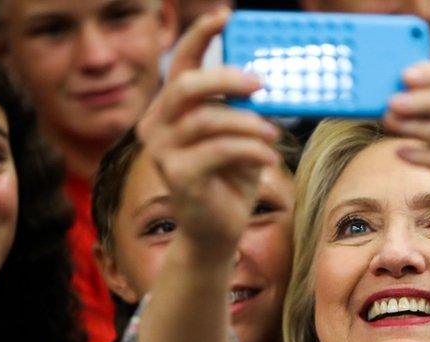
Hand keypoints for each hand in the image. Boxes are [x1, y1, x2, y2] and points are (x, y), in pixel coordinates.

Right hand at [137, 8, 279, 265]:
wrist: (217, 232)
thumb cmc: (231, 181)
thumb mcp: (241, 136)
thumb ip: (244, 110)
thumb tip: (268, 80)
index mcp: (171, 109)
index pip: (181, 63)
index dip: (200, 35)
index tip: (226, 15)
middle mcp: (157, 126)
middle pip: (187, 87)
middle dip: (227, 78)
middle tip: (261, 84)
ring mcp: (162, 152)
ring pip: (207, 121)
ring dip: (247, 124)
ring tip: (272, 134)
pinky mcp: (178, 177)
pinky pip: (218, 151)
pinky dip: (249, 150)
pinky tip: (267, 157)